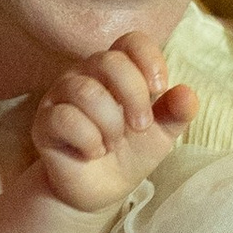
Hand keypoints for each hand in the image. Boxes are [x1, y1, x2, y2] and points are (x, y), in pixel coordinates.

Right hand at [31, 34, 196, 216]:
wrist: (100, 191)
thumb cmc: (130, 153)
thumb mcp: (161, 134)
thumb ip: (176, 113)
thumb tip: (189, 94)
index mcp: (117, 69)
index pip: (131, 41)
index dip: (149, 60)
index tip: (160, 89)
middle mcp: (86, 74)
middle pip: (109, 61)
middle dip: (134, 97)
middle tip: (141, 127)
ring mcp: (61, 95)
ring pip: (86, 91)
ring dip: (110, 124)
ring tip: (113, 144)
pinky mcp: (44, 122)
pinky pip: (66, 118)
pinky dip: (89, 140)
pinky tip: (94, 152)